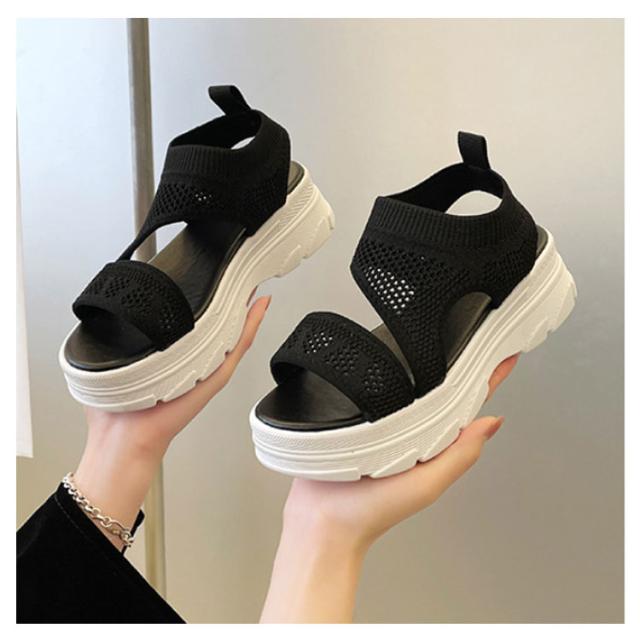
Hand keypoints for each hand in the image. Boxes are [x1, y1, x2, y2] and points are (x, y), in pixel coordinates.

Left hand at [73, 294, 270, 546]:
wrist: (128, 439)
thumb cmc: (120, 410)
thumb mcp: (116, 362)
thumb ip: (116, 340)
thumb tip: (110, 315)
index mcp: (174, 356)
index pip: (196, 322)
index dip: (207, 298)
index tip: (213, 275)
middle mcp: (195, 360)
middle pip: (220, 324)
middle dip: (231, 298)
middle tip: (240, 273)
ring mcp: (210, 367)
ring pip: (235, 331)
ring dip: (246, 307)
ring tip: (253, 284)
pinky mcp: (218, 376)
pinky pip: (239, 345)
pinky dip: (251, 324)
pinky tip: (259, 306)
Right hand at [261, 354, 518, 621]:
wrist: (322, 520)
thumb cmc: (374, 510)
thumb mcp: (427, 484)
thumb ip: (461, 455)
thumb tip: (494, 422)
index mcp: (432, 441)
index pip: (466, 403)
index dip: (487, 378)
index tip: (506, 352)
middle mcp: (409, 428)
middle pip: (439, 388)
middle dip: (456, 362)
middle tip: (473, 330)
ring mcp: (381, 420)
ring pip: (405, 384)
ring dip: (419, 362)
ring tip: (438, 335)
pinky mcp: (353, 414)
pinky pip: (371, 387)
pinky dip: (379, 372)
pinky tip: (382, 355)